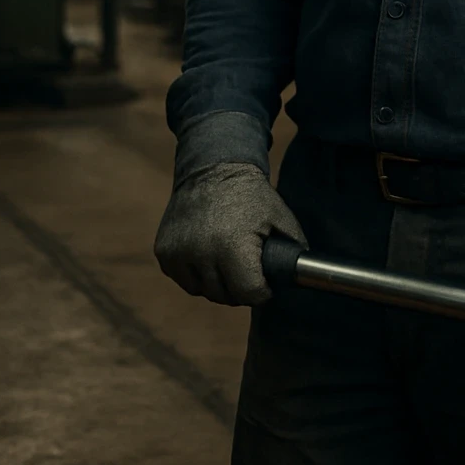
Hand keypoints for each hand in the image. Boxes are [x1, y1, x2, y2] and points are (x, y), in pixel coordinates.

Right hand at [154, 161, 306, 306]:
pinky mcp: (164, 251)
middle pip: (225, 296)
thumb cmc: (251, 195)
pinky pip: (183, 279)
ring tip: (227, 261)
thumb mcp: (280, 217)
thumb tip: (301, 277)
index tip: (265, 281)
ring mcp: (178, 253)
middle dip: (240, 288)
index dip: (262, 291)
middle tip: (247, 269)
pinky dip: (196, 274)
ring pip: (203, 291)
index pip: (250, 294)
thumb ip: (294, 249)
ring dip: (216, 283)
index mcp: (232, 246)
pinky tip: (206, 255)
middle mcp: (201, 252)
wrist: (212, 168)